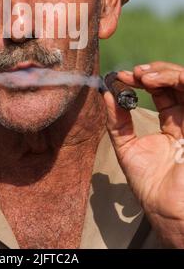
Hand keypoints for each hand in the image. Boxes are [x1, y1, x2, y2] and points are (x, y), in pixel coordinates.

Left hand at [103, 62, 183, 247]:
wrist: (169, 210)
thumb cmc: (152, 186)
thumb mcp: (127, 148)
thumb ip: (117, 122)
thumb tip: (105, 94)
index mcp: (172, 125)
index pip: (162, 92)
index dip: (142, 80)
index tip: (120, 77)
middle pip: (176, 83)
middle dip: (154, 72)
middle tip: (133, 74)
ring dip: (164, 72)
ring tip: (142, 76)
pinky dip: (176, 79)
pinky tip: (155, 82)